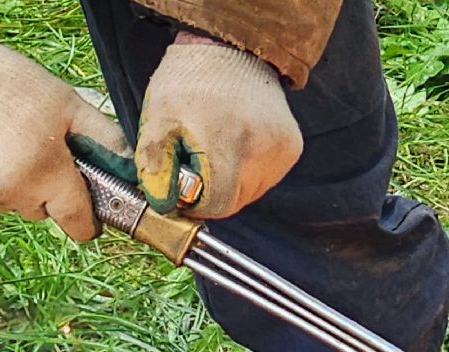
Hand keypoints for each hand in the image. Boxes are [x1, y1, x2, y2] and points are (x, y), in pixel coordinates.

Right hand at [0, 18, 129, 242]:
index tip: (90, 216)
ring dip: (19, 186)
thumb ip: (104, 138)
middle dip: (49, 193)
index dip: (87, 222)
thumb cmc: (11, 84)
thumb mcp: (67, 103)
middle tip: (41, 154)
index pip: (78, 222)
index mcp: (49, 173)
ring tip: (9, 146)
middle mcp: (17, 194)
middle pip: (45, 211)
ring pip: (16, 205)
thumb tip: (131, 165)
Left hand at [136, 36, 301, 218]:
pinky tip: (236, 142)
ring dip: (229, 182)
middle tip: (197, 160)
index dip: (194, 202)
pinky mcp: (292, 147)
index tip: (183, 183)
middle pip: (233, 203)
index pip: (215, 206)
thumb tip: (163, 204)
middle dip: (210, 190)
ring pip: (249, 193)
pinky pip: (265, 178)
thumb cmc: (190, 82)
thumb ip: (156, 167)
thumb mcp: (159, 119)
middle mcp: (262, 152)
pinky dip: (247, 170)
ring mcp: (281, 151)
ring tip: (217, 147)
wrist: (233, 48)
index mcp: (228, 146)